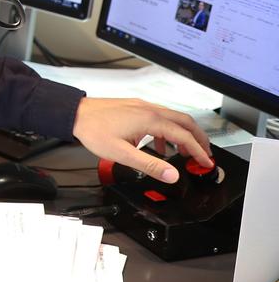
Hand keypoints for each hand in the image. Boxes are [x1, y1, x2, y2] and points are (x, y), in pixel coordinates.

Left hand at [72, 97, 212, 182]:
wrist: (75, 113)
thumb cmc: (93, 130)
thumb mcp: (122, 154)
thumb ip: (149, 165)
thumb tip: (172, 175)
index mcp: (150, 120)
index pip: (184, 136)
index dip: (198, 151)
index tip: (206, 162)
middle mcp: (149, 110)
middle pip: (185, 122)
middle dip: (198, 138)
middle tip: (204, 154)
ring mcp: (142, 106)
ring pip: (172, 118)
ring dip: (182, 134)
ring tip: (184, 153)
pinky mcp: (134, 107)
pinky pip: (158, 118)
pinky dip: (165, 132)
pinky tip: (157, 146)